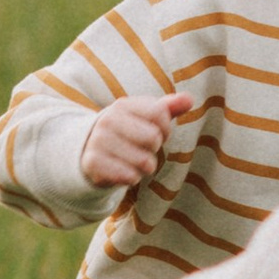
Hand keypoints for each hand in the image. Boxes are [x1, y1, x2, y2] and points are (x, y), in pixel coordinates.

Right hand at [81, 91, 196, 190]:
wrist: (88, 151)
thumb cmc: (126, 133)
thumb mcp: (145, 118)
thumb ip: (168, 108)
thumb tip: (189, 99)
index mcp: (123, 105)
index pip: (160, 114)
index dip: (165, 128)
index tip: (155, 132)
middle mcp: (108, 120)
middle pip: (153, 138)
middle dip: (153, 148)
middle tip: (139, 148)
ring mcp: (99, 141)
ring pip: (144, 161)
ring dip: (144, 167)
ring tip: (131, 160)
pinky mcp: (93, 163)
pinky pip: (130, 176)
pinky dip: (132, 178)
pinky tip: (122, 171)